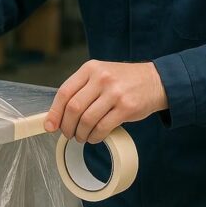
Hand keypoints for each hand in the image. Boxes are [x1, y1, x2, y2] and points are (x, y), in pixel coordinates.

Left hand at [44, 60, 168, 143]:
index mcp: (90, 69)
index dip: (54, 112)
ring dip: (81, 134)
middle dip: (67, 126)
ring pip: (87, 120)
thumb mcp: (101, 74)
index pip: (64, 92)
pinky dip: (95, 137)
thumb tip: (58, 115)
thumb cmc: (124, 80)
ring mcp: (114, 92)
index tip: (50, 126)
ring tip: (82, 137)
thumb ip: (81, 89)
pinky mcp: (126, 107)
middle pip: (73, 108)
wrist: (155, 81)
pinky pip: (102, 127)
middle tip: (68, 134)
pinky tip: (95, 137)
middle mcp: (101, 78)